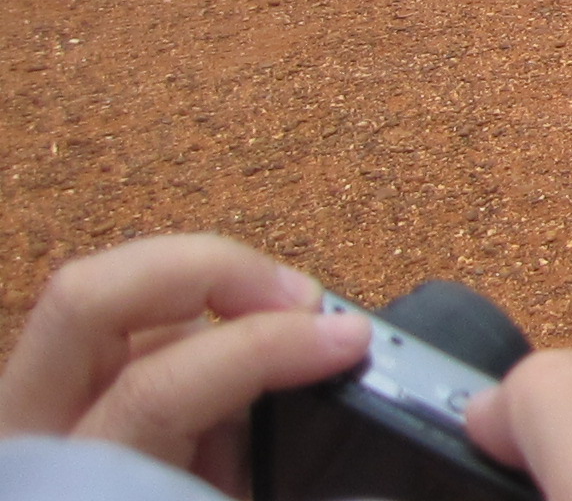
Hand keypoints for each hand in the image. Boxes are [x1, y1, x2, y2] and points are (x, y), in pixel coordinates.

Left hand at [0, 234, 370, 491]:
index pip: (161, 383)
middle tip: (302, 298)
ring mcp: (28, 409)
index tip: (346, 342)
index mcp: (73, 484)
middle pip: (93, 298)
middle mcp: (29, 433)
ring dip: (202, 288)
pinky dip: (187, 322)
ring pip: (102, 298)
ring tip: (285, 316)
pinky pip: (116, 332)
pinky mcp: (48, 402)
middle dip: (211, 272)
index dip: (265, 348)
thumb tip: (358, 440)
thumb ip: (266, 477)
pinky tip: (244, 356)